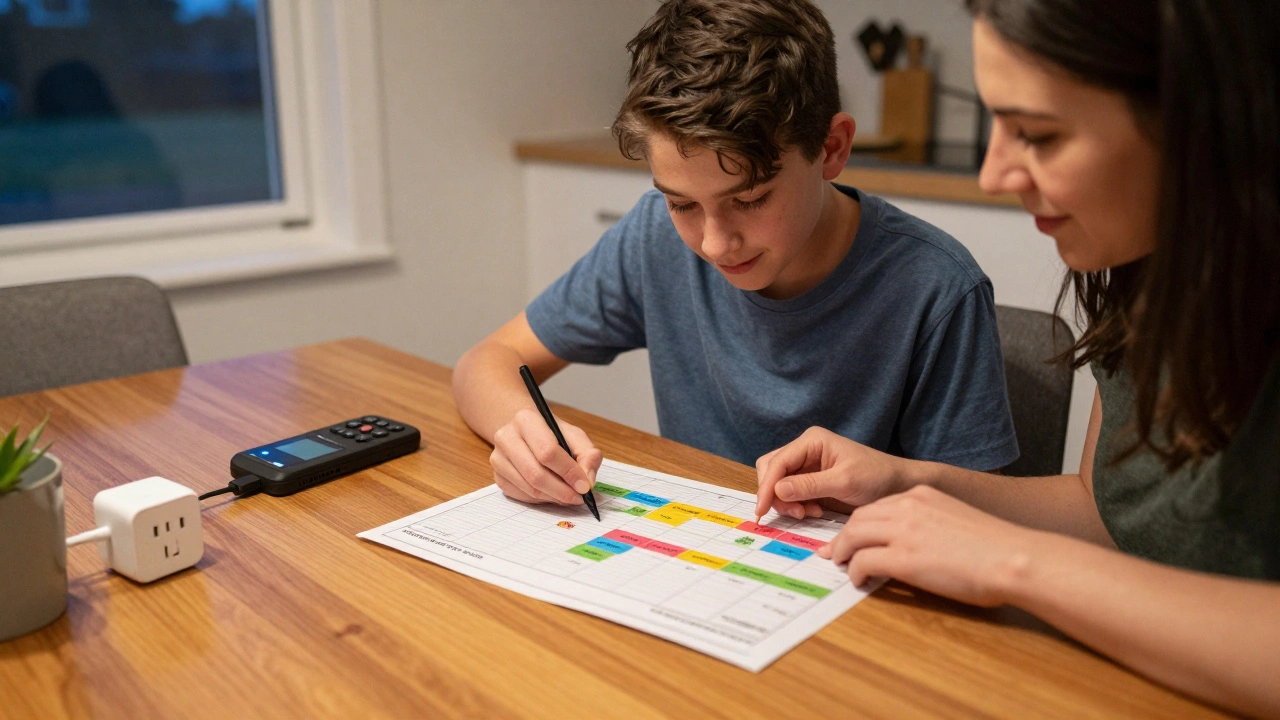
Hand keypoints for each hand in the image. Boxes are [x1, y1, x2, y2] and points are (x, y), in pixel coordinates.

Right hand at [490, 408, 602, 504]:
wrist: (525, 432)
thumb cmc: (552, 434)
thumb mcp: (575, 436)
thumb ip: (588, 455)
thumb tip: (587, 481)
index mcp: (526, 420)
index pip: (547, 451)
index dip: (568, 472)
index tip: (584, 486)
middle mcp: (506, 437)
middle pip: (536, 473)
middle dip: (561, 491)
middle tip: (578, 497)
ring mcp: (498, 459)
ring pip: (529, 488)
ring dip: (553, 497)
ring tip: (569, 496)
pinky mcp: (497, 477)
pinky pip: (522, 496)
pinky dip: (541, 500)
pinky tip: (553, 493)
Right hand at [755, 427, 909, 519]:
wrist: (898, 485)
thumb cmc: (876, 477)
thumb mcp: (844, 482)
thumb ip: (809, 485)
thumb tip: (777, 490)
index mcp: (812, 441)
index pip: (777, 462)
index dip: (766, 487)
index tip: (762, 511)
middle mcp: (805, 449)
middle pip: (771, 470)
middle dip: (775, 494)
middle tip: (796, 513)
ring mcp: (807, 464)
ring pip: (778, 482)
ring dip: (786, 501)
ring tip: (808, 513)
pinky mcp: (810, 479)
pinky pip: (790, 492)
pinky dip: (795, 504)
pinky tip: (813, 511)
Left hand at [820, 485, 1039, 606]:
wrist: (1012, 557)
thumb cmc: (995, 546)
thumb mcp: (955, 518)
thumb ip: (930, 522)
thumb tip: (914, 542)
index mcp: (921, 495)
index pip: (878, 505)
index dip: (861, 523)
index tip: (853, 535)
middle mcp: (908, 507)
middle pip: (859, 518)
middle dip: (843, 536)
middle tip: (834, 552)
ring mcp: (903, 532)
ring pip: (854, 536)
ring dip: (844, 552)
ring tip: (842, 566)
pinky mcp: (902, 558)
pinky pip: (864, 562)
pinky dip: (855, 572)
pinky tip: (859, 581)